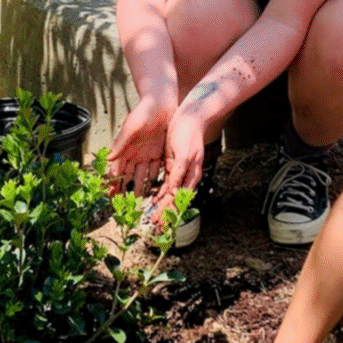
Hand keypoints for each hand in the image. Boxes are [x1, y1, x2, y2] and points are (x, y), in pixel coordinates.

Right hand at [107, 94, 174, 197]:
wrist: (161, 101)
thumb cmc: (144, 111)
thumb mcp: (131, 127)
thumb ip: (121, 143)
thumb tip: (109, 159)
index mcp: (124, 149)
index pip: (116, 170)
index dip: (113, 184)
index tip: (110, 197)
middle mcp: (134, 154)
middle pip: (128, 176)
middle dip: (125, 190)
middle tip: (123, 206)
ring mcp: (147, 154)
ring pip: (142, 176)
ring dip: (140, 188)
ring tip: (139, 202)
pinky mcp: (159, 152)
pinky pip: (157, 170)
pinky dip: (156, 180)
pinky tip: (158, 191)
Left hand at [150, 108, 205, 223]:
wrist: (190, 117)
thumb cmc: (188, 134)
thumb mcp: (182, 155)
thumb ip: (177, 175)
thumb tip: (172, 193)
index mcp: (189, 176)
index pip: (175, 199)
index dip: (165, 212)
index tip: (157, 222)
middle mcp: (185, 177)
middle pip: (173, 200)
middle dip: (163, 213)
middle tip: (154, 226)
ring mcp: (178, 172)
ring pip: (169, 194)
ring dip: (161, 205)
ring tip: (153, 216)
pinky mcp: (172, 165)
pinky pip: (166, 183)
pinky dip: (160, 192)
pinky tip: (153, 198)